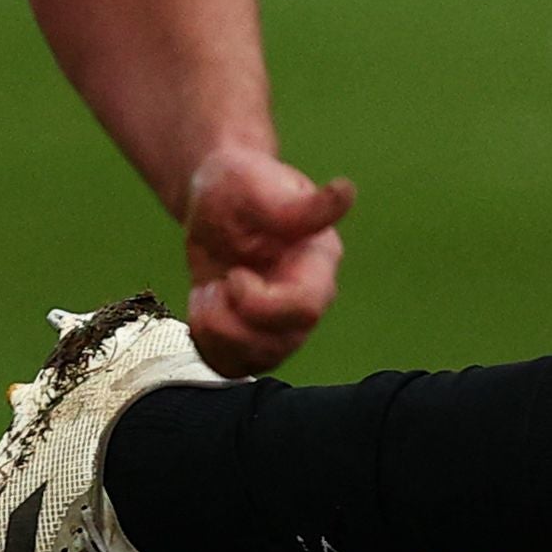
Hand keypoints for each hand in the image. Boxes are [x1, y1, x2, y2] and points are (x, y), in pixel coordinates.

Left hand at [182, 143, 352, 374]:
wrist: (214, 203)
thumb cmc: (237, 187)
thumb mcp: (255, 185)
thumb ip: (298, 204)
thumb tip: (346, 192)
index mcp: (317, 261)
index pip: (305, 308)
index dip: (260, 303)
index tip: (232, 274)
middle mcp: (308, 297)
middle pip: (282, 342)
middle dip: (233, 321)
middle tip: (215, 284)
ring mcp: (283, 321)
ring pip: (258, 360)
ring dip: (216, 332)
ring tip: (207, 292)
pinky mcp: (255, 336)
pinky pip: (234, 366)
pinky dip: (208, 344)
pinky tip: (204, 308)